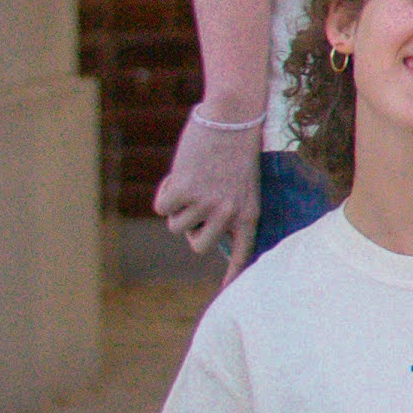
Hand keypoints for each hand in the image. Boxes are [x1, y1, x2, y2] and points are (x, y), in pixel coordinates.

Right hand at [155, 115, 262, 271]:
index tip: (228, 294)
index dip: (234, 274)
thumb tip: (198, 230)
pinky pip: (162, 206)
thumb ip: (226, 208)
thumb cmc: (235, 147)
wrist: (231, 118)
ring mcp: (206, 204)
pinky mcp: (185, 192)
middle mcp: (229, 213)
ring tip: (194, 179)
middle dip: (189, 228)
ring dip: (177, 205)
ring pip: (175, 224)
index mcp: (250, 212)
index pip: (243, 252)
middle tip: (194, 205)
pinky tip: (182, 172)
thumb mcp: (240, 183)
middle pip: (197, 245)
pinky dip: (165, 191)